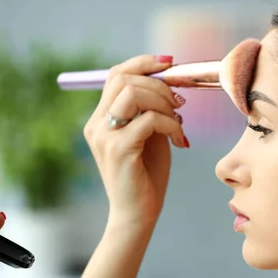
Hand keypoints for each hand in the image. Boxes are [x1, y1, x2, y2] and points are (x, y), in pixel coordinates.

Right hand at [83, 55, 187, 231]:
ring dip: (165, 104)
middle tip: (180, 104)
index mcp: (100, 118)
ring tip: (178, 123)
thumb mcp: (149, 134)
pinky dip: (172, 125)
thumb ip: (151, 109)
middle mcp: (96, 124)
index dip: (143, 63)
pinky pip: (150, 119)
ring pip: (135, 93)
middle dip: (160, 85)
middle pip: (124, 79)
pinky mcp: (118, 149)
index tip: (169, 64)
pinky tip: (180, 140)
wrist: (138, 213)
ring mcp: (104, 136)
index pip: (115, 75)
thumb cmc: (146, 175)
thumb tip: (170, 80)